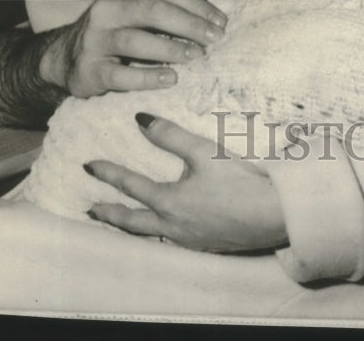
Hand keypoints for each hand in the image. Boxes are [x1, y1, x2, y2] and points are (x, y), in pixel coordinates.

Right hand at [39, 0, 226, 97]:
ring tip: (198, 56)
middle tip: (216, 38)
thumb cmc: (116, 28)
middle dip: (191, 24)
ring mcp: (95, 40)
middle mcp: (106, 9)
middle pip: (155, 11)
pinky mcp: (90, 69)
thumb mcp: (140, 6)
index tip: (221, 21)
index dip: (198, 5)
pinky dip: (148, 77)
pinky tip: (171, 79)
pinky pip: (121, 75)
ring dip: (172, 48)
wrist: (67, 58)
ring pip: (137, 40)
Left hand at [85, 114, 286, 252]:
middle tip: (91, 208)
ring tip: (122, 220)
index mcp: (169, 203)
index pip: (130, 186)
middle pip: (132, 222)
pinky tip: (165, 227)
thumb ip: (170, 135)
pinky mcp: (207, 243)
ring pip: (150, 235)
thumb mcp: (203, 151)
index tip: (88, 165)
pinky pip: (171, 239)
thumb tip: (140, 119)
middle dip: (109, 213)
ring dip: (131, 226)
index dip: (108, 173)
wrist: (274, 215)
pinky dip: (156, 232)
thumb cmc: (240, 181)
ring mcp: (189, 239)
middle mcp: (173, 227)